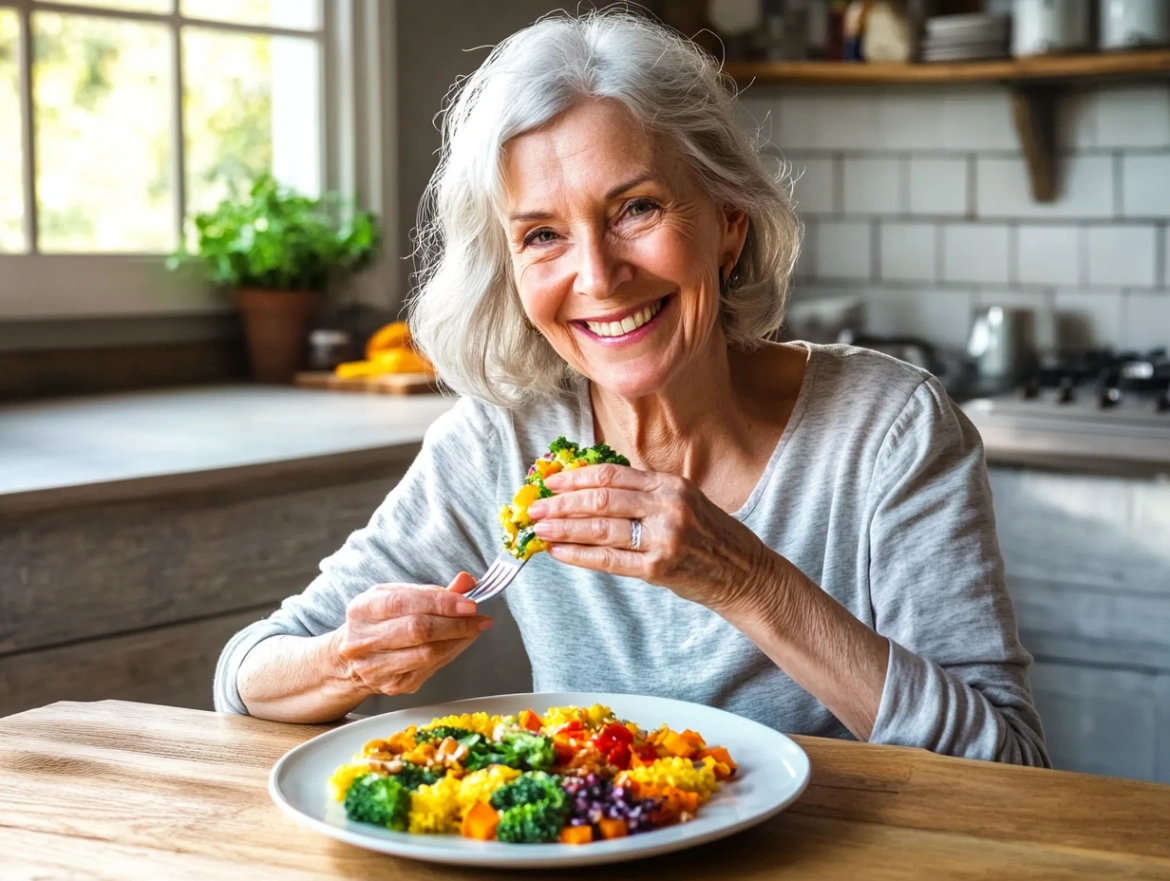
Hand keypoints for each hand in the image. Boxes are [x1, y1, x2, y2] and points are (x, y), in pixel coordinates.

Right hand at [331, 572, 493, 697]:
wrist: (348, 662)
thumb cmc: (378, 623)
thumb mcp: (396, 597)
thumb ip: (431, 591)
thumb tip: (466, 582)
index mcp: (363, 609)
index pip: (404, 603)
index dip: (441, 602)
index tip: (468, 603)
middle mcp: (364, 639)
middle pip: (418, 630)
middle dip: (455, 623)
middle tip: (478, 618)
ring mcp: (376, 666)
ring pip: (427, 654)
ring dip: (458, 640)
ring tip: (474, 629)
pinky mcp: (392, 685)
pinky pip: (430, 669)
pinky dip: (450, 654)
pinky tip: (459, 643)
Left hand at [528, 464, 783, 617]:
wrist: (745, 573)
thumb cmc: (710, 537)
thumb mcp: (684, 501)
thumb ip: (644, 494)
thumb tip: (590, 490)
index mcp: (670, 484)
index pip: (612, 474)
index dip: (576, 477)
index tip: (551, 482)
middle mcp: (667, 506)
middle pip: (601, 498)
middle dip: (562, 503)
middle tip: (535, 507)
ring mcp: (663, 537)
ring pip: (600, 528)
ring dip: (564, 528)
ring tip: (539, 529)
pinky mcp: (659, 567)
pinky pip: (609, 560)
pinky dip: (579, 556)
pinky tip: (558, 552)